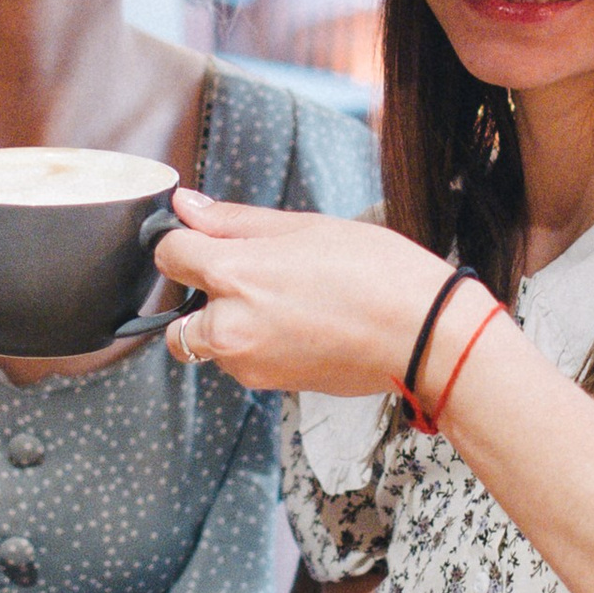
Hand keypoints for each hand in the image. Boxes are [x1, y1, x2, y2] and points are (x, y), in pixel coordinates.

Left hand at [153, 192, 461, 399]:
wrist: (424, 334)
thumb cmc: (377, 272)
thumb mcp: (304, 226)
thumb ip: (235, 220)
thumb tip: (186, 207)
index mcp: (234, 274)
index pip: (169, 255)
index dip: (184, 242)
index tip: (204, 239)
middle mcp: (230, 325)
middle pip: (177, 317)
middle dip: (201, 299)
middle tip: (250, 278)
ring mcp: (249, 362)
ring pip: (210, 344)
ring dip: (229, 326)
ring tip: (288, 302)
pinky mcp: (271, 385)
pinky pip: (243, 363)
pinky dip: (257, 347)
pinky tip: (301, 326)